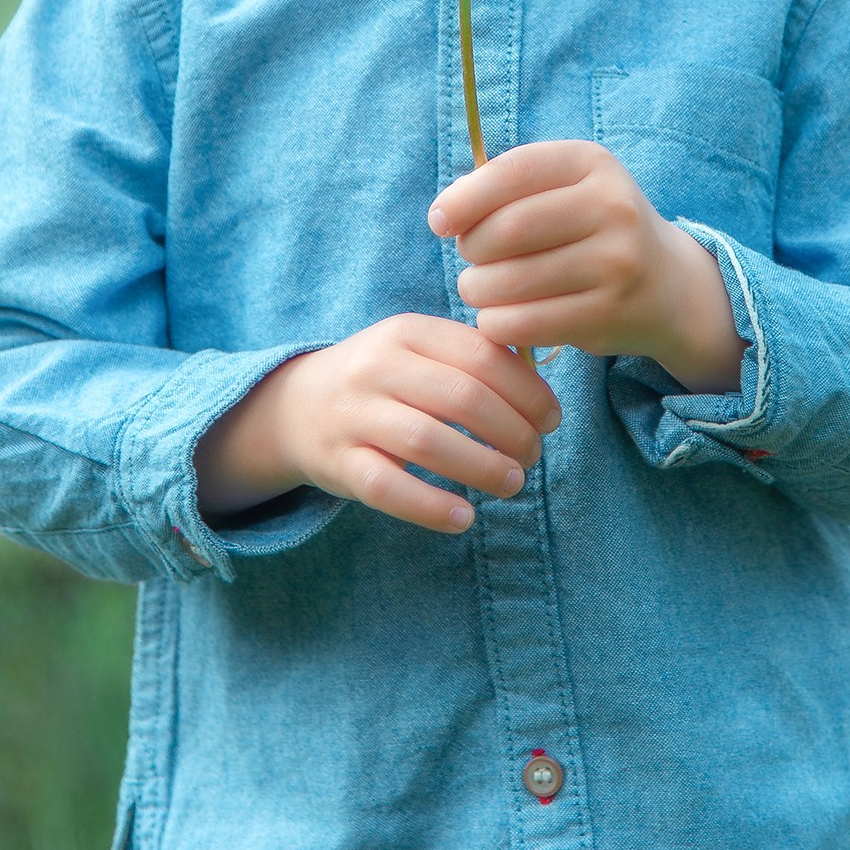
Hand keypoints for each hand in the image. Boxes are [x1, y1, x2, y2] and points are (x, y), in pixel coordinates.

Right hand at [195, 315, 561, 534]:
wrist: (298, 407)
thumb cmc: (385, 380)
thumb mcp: (420, 350)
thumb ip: (474, 360)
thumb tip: (542, 394)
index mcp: (407, 331)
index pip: (482, 356)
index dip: (528, 392)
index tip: (551, 420)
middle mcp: (377, 367)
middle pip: (462, 399)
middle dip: (512, 432)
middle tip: (533, 455)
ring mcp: (354, 415)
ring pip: (427, 442)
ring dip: (481, 468)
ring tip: (512, 483)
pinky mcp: (339, 463)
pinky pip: (387, 488)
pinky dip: (431, 506)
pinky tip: (464, 517)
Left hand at [431, 141, 744, 393]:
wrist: (667, 284)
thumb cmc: (590, 229)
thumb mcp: (564, 188)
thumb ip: (507, 190)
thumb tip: (444, 217)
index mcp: (592, 163)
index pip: (513, 172)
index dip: (464, 198)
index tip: (438, 221)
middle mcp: (612, 207)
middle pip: (507, 229)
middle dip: (471, 250)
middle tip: (471, 261)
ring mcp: (616, 263)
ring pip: (510, 281)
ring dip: (478, 291)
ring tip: (482, 290)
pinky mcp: (609, 314)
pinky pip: (525, 324)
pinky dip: (497, 324)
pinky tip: (500, 318)